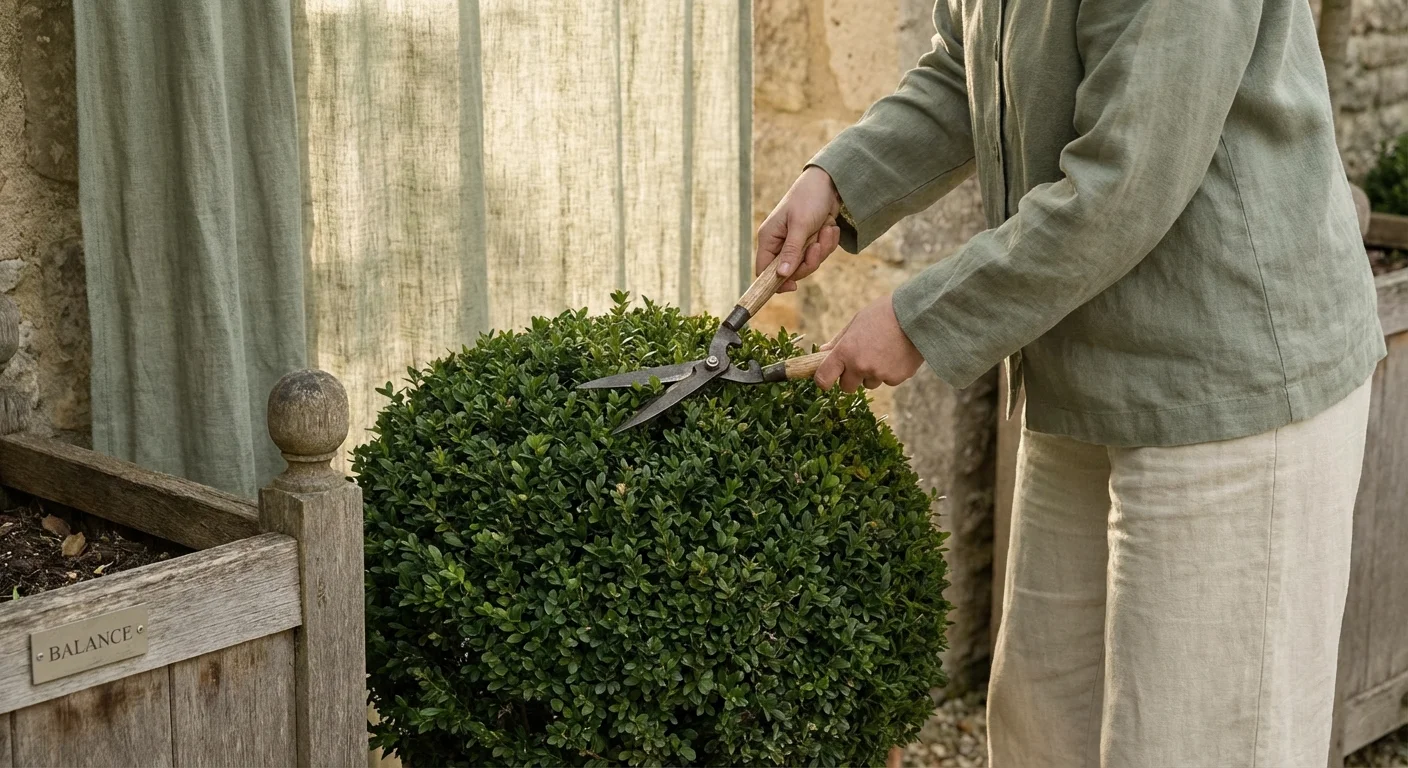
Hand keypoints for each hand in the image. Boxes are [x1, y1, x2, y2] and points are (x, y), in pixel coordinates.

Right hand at [756, 166, 842, 292]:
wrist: (829, 183)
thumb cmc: (809, 198)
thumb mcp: (800, 225)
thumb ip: (791, 251)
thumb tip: (782, 276)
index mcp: (769, 238)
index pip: (764, 270)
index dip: (776, 282)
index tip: (793, 287)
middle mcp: (780, 243)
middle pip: (790, 271)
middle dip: (808, 261)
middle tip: (817, 246)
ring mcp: (795, 243)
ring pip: (808, 263)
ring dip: (821, 249)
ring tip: (826, 230)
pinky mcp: (810, 241)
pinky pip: (819, 254)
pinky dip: (827, 242)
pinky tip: (829, 227)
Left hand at [814, 294, 924, 392]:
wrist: (918, 314)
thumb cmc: (884, 314)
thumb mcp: (857, 322)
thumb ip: (839, 340)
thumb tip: (823, 351)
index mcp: (845, 351)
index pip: (824, 379)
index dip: (824, 380)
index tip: (827, 378)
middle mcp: (860, 366)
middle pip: (847, 387)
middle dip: (851, 378)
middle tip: (861, 360)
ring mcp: (879, 374)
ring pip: (869, 383)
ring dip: (873, 373)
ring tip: (884, 351)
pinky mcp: (897, 378)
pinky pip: (888, 380)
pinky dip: (891, 371)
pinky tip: (897, 354)